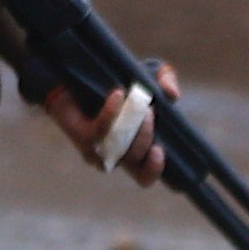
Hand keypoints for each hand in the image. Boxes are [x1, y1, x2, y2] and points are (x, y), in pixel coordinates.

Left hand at [40, 61, 177, 187]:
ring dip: (134, 130)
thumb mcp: (148, 75)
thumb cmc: (116, 81)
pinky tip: (118, 94)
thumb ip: (166, 81)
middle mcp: (114, 154)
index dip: (154, 169)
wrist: (75, 73)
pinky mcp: (81, 136)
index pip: (145, 175)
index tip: (160, 150)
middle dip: (146, 136)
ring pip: (119, 151)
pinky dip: (112, 112)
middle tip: (149, 111)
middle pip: (135, 161)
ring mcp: (96, 149)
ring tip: (140, 105)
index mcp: (134, 149)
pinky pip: (100, 130)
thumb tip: (173, 95)